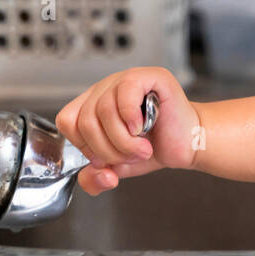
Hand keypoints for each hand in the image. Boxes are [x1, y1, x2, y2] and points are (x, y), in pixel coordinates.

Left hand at [56, 66, 200, 196]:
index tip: (107, 157)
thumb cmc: (154, 148)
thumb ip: (94, 179)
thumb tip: (99, 174)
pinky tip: (143, 127)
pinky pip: (125, 93)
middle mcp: (105, 89)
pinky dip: (132, 119)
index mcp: (92, 105)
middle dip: (108, 150)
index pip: (67, 122)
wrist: (187, 144)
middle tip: (130, 155)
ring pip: (104, 110)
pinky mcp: (148, 76)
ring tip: (141, 147)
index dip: (85, 146)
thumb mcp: (117, 168)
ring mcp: (125, 79)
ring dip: (124, 141)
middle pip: (85, 120)